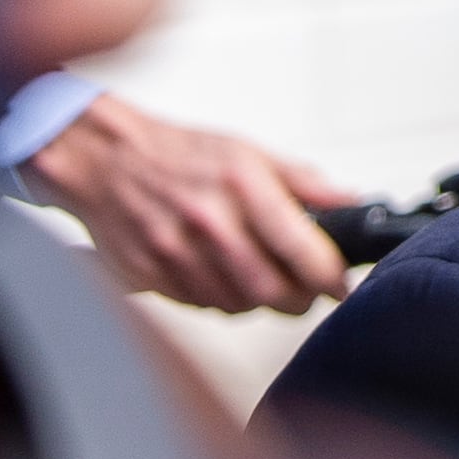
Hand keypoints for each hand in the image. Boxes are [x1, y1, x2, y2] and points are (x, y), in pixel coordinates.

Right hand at [15, 91, 357, 314]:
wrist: (108, 160)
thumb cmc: (180, 155)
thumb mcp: (250, 152)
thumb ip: (303, 181)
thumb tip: (350, 202)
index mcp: (242, 185)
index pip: (299, 246)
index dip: (327, 275)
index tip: (338, 284)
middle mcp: (209, 222)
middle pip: (270, 289)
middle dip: (299, 300)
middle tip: (308, 292)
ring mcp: (177, 253)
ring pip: (236, 304)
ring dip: (261, 302)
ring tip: (266, 281)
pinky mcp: (151, 276)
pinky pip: (201, 306)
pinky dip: (223, 301)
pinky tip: (226, 279)